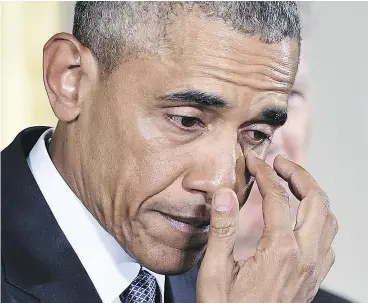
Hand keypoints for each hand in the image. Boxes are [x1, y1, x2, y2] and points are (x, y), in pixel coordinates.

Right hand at [197, 152, 337, 302]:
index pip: (277, 197)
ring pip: (329, 219)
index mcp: (280, 251)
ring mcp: (314, 268)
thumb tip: (225, 194)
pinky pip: (328, 239)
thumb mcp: (215, 272)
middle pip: (316, 201)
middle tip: (280, 163)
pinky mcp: (314, 277)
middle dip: (299, 174)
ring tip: (293, 183)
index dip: (265, 173)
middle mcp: (304, 256)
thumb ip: (221, 230)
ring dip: (313, 195)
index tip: (254, 160)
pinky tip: (302, 219)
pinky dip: (319, 219)